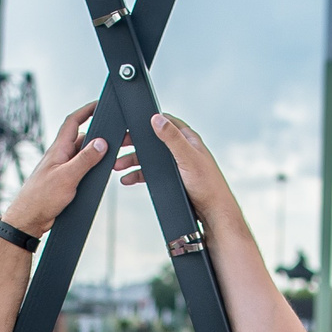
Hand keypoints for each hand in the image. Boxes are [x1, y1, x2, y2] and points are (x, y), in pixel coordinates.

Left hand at [0, 104, 108, 235]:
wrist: (28, 219)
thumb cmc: (40, 198)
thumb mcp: (67, 177)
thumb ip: (85, 159)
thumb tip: (101, 143)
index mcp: (58, 149)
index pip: (73, 121)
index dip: (86, 110)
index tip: (99, 104)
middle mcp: (60, 155)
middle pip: (82, 138)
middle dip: (97, 136)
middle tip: (113, 139)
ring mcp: (61, 168)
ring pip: (82, 155)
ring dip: (94, 156)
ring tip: (107, 161)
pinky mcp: (63, 181)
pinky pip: (80, 170)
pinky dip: (90, 170)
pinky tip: (95, 177)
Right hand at [114, 113, 243, 221]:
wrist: (213, 212)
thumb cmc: (208, 185)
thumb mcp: (187, 157)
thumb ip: (172, 138)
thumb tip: (157, 119)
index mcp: (188, 139)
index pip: (166, 122)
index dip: (150, 121)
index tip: (132, 123)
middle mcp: (183, 149)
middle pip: (153, 141)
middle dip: (135, 143)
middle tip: (118, 145)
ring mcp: (178, 164)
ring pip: (150, 158)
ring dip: (133, 161)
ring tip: (118, 165)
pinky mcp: (174, 178)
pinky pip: (152, 173)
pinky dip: (138, 175)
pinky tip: (128, 179)